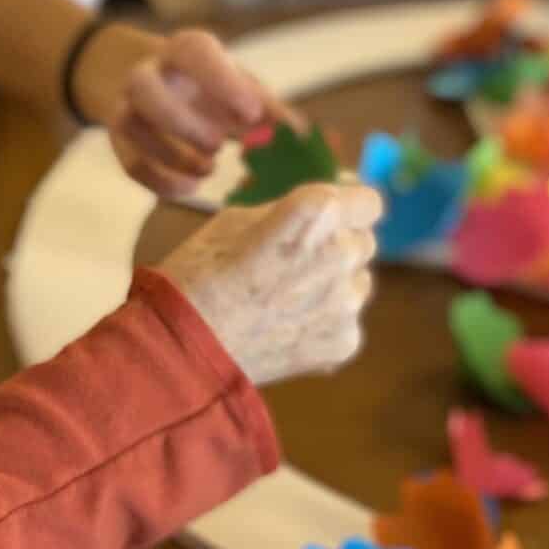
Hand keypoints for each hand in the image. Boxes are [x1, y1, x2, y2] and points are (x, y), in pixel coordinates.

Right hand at [79, 25, 291, 198]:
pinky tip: (190, 187)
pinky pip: (128, 162)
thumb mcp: (241, 89)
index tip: (251, 113)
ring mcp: (127, 105)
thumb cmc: (211, 88)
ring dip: (170, 155)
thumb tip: (307, 142)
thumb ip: (272, 112)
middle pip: (144, 88)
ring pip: (128, 126)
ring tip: (208, 169)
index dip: (221, 82)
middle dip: (181, 122)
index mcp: (185, 51)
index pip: (195, 53)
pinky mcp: (120, 139)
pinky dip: (160, 181)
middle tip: (218, 147)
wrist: (158, 85)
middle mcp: (149, 72)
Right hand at [158, 182, 382, 387]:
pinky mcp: (344, 342)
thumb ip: (290, 211)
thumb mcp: (237, 219)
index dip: (348, 207)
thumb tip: (326, 208)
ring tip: (287, 300)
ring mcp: (346, 303)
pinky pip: (347, 323)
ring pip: (358, 283)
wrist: (181, 347)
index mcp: (315, 213)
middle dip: (336, 247)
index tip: (331, 218)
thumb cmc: (199, 272)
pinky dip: (324, 325)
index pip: (367, 201)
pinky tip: (287, 328)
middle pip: (363, 242)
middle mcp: (340, 253)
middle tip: (292, 264)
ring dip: (334, 286)